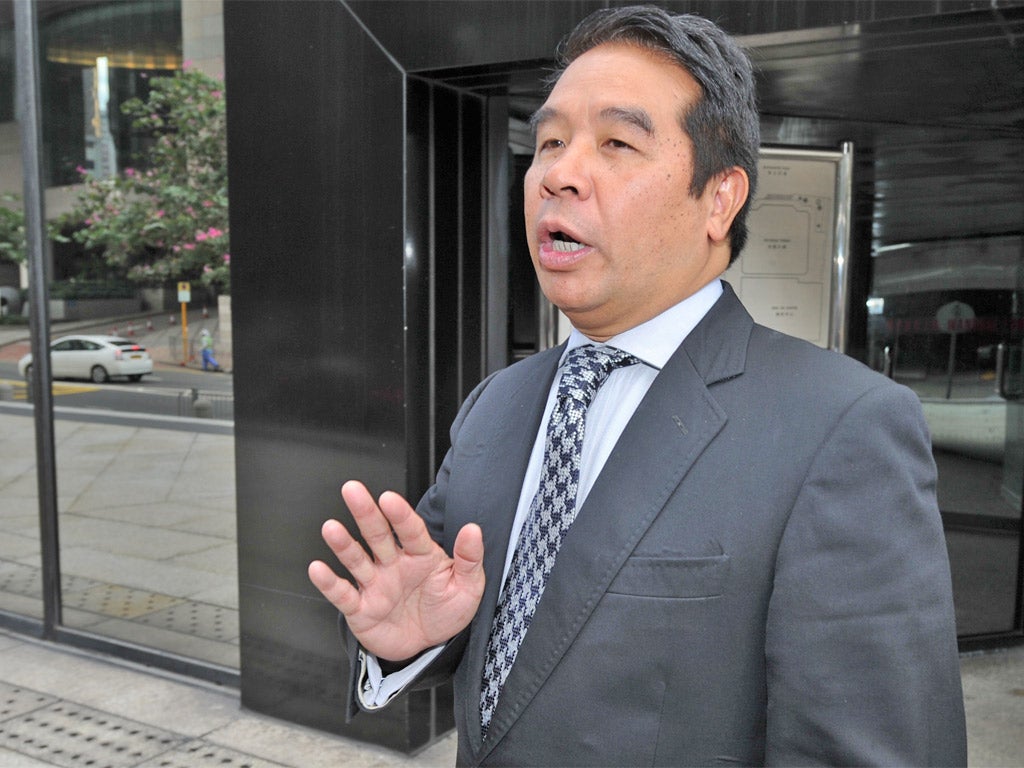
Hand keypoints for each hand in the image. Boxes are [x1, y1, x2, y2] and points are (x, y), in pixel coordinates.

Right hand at [308, 480, 484, 661]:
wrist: (428, 646)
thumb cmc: (446, 610)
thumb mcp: (468, 587)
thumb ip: (470, 558)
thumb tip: (473, 530)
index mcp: (420, 555)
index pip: (410, 530)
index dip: (400, 514)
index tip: (389, 498)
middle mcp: (394, 564)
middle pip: (378, 535)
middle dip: (365, 513)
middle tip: (352, 490)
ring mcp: (375, 584)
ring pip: (357, 559)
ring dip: (343, 544)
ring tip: (331, 528)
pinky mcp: (361, 608)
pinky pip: (343, 594)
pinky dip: (329, 583)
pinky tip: (317, 568)